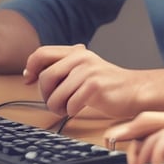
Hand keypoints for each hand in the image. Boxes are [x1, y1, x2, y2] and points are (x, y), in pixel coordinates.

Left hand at [23, 45, 163, 119]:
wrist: (134, 91)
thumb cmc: (107, 84)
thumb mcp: (84, 68)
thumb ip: (62, 67)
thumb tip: (31, 73)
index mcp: (76, 52)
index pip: (41, 53)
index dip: (31, 68)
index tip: (29, 80)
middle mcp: (81, 58)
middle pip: (45, 78)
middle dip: (45, 95)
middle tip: (54, 102)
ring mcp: (88, 71)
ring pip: (55, 95)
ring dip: (57, 107)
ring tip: (65, 109)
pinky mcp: (94, 86)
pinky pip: (69, 105)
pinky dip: (70, 112)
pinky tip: (78, 109)